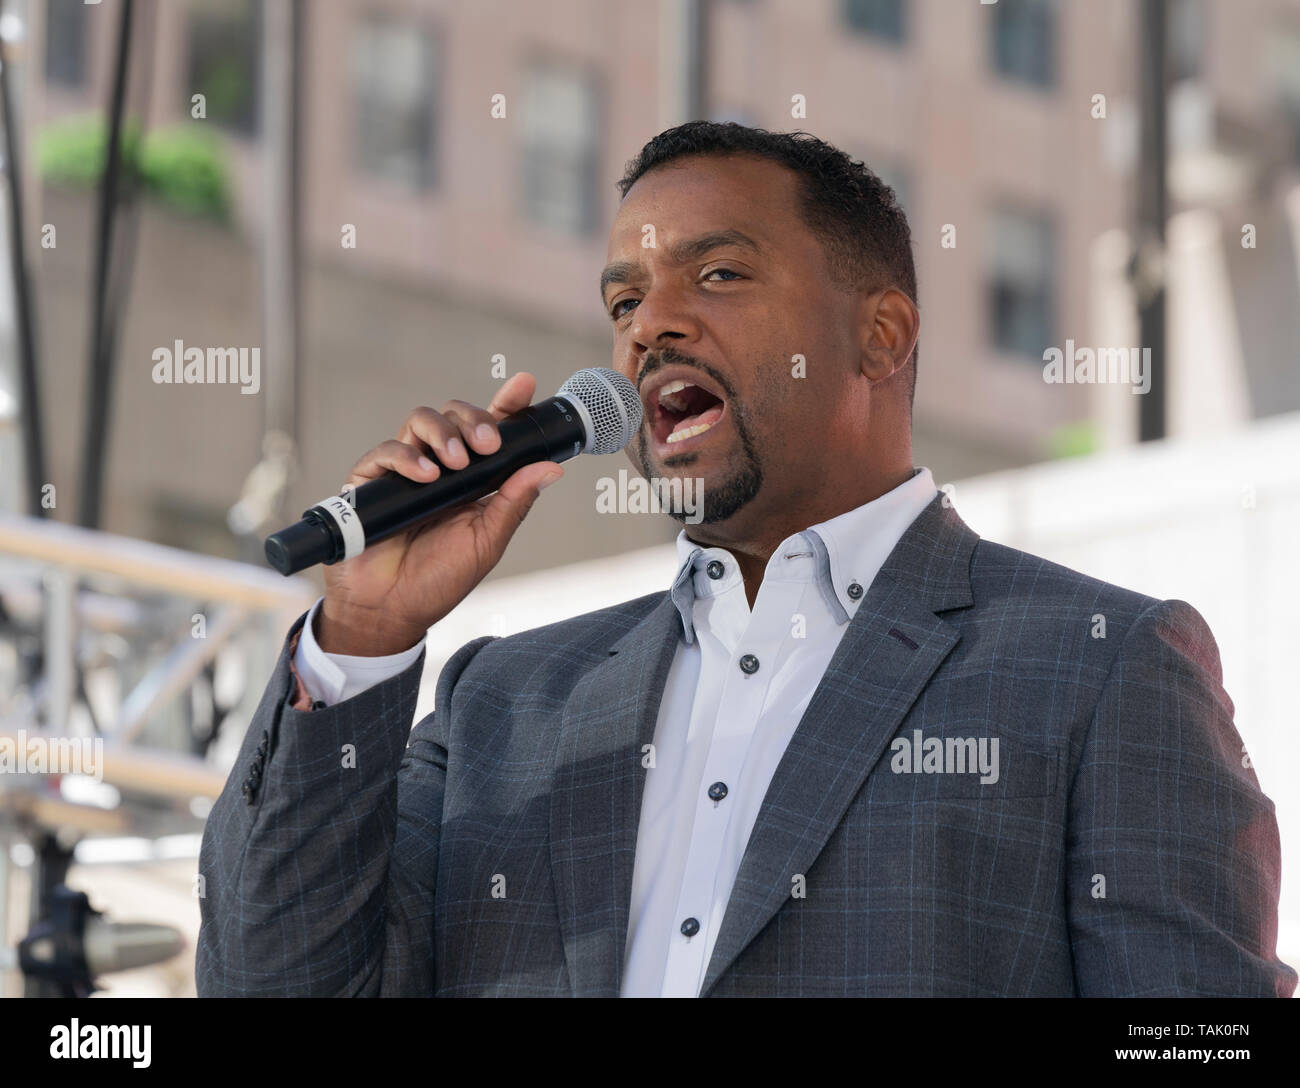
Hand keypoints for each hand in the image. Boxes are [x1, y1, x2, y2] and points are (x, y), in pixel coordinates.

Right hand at [316, 372, 561, 654]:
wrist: (391, 609)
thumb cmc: (439, 579)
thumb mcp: (487, 541)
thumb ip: (514, 502)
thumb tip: (551, 469)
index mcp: (472, 479)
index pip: (489, 431)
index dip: (506, 404)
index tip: (525, 386)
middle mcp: (439, 467)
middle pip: (455, 416)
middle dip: (474, 420)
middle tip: (488, 444)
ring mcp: (404, 470)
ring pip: (421, 421)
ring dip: (444, 433)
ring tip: (455, 462)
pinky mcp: (371, 482)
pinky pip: (386, 451)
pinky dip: (408, 458)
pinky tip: (426, 476)